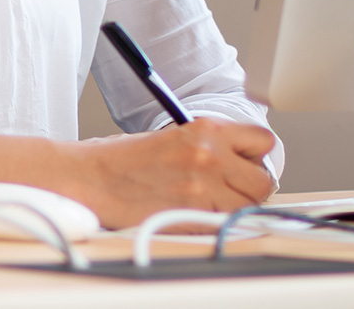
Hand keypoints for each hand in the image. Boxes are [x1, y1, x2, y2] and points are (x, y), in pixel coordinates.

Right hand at [65, 118, 275, 228]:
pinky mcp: (191, 215)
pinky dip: (214, 223)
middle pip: (262, 180)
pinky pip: (223, 224)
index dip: (256, 155)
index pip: (263, 140)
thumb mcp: (174, 136)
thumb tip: (239, 162)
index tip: (245, 163)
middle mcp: (209, 156)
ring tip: (207, 203)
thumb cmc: (121, 159)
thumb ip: (210, 146)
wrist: (90, 178)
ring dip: (233, 207)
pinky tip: (192, 214)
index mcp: (205, 129)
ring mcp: (202, 188)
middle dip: (249, 187)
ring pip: (247, 206)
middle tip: (228, 189)